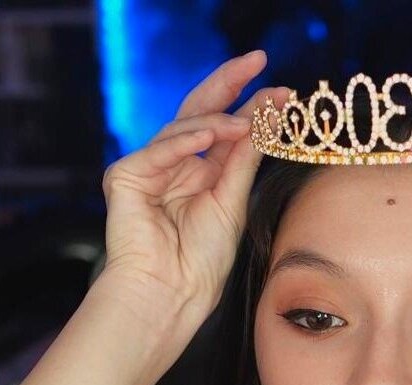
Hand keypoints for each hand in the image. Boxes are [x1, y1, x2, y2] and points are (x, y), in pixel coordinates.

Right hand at [100, 50, 290, 318]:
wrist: (170, 295)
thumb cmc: (200, 264)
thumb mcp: (232, 205)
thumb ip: (243, 162)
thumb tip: (264, 121)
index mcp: (202, 175)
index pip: (227, 131)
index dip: (254, 109)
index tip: (285, 93)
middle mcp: (175, 166)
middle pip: (202, 112)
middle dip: (230, 84)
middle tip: (258, 62)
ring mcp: (149, 169)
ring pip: (185, 127)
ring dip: (218, 121)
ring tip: (247, 121)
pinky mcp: (125, 177)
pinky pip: (160, 148)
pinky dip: (186, 140)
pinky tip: (214, 134)